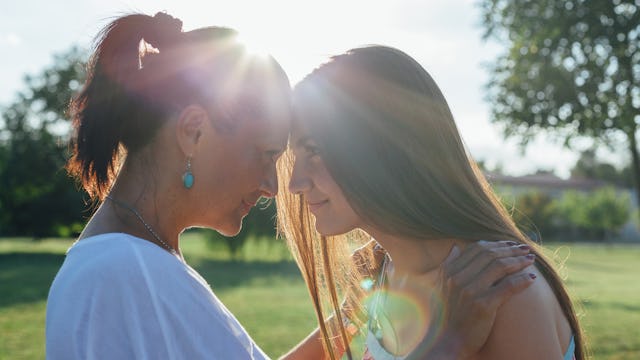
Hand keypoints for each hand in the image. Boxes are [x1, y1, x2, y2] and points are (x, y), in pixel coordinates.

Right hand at [407, 240, 535, 359]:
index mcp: (449, 271)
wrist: (447, 342)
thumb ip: (447, 266)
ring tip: (530, 260)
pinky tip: (531, 278)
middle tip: (525, 249)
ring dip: (518, 262)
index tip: (510, 245)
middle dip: (510, 250)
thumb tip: (456, 246)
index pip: (476, 249)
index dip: (496, 244)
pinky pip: (508, 287)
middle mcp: (458, 278)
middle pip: (489, 255)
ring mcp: (470, 292)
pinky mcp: (483, 306)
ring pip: (500, 267)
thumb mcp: (441, 287)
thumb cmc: (446, 315)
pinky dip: (521, 280)